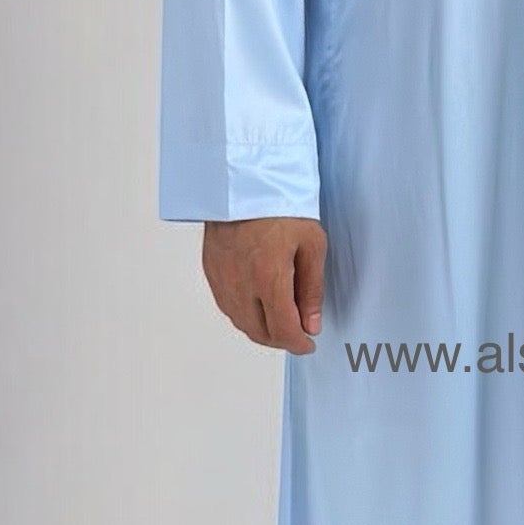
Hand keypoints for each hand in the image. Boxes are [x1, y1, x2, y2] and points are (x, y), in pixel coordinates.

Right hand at [202, 217, 326, 352]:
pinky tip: (258, 303)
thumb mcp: (312, 244)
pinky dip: (244, 313)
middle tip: (298, 333)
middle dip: (281, 340)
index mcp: (269, 277)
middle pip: (260, 333)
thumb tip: (312, 324)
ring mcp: (222, 279)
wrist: (244, 180)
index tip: (308, 344)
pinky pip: (227, 305)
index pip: (283, 330)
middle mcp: (241, 284)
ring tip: (280, 319)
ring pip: (241, 323)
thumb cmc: (281, 206)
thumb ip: (312, 290)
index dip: (299, 344)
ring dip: (262, 329)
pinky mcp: (210, 271)